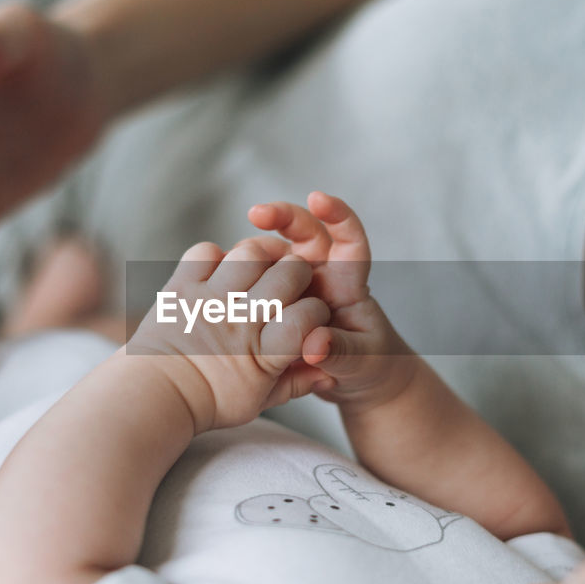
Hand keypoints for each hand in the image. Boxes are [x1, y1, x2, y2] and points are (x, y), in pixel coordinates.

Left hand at [127, 240, 331, 433]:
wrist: (154, 394)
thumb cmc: (209, 400)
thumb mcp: (258, 401)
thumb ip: (295, 384)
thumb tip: (327, 375)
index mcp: (263, 352)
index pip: (309, 315)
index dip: (316, 312)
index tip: (309, 317)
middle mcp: (239, 320)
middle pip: (289, 273)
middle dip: (299, 274)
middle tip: (291, 284)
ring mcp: (209, 299)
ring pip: (250, 253)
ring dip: (262, 255)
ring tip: (261, 269)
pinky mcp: (182, 286)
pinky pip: (205, 251)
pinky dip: (216, 256)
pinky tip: (221, 272)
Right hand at [248, 191, 419, 411]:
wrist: (352, 383)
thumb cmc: (368, 367)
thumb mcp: (360, 362)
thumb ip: (340, 352)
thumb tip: (314, 345)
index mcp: (348, 284)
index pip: (349, 240)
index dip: (338, 215)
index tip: (318, 200)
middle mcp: (320, 277)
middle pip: (303, 232)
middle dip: (281, 215)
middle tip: (257, 213)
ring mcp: (293, 288)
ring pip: (271, 253)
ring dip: (253, 248)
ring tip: (233, 260)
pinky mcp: (270, 302)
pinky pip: (252, 279)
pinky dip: (237, 275)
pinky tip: (216, 279)